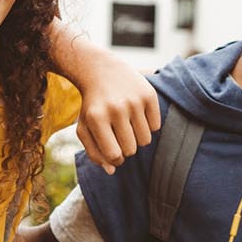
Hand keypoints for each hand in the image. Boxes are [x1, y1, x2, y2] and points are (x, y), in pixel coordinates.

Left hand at [73, 58, 160, 174]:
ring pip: (146, 141)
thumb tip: (112, 171)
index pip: (114, 155)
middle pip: (131, 150)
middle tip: (119, 134)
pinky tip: (137, 114)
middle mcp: (116, 108)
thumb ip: (94, 153)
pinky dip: (148, 125)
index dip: (115, 159)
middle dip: (126, 147)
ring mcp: (134, 101)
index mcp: (96, 118)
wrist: (101, 70)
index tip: (113, 151)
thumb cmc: (93, 105)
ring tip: (128, 124)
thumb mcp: (85, 127)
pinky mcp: (149, 95)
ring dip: (138, 138)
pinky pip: (156, 127)